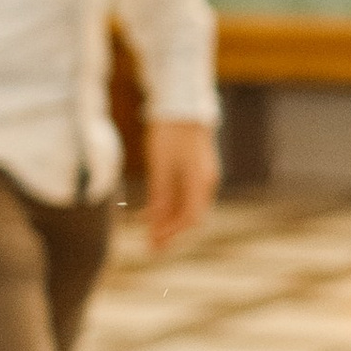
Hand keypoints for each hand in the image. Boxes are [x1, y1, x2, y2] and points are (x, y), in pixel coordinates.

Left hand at [144, 118, 218, 252]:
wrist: (181, 104)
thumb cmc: (170, 133)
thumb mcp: (161, 166)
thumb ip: (161, 195)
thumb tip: (155, 223)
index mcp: (200, 182)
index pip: (190, 218)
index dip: (171, 234)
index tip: (153, 245)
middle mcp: (205, 181)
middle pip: (189, 215)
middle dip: (169, 231)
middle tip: (149, 246)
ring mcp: (201, 174)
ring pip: (185, 205)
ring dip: (167, 219)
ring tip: (146, 229)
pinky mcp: (193, 167)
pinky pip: (182, 193)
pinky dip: (168, 204)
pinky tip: (151, 209)